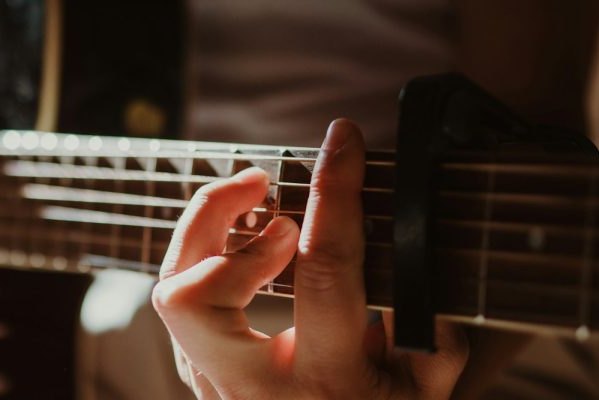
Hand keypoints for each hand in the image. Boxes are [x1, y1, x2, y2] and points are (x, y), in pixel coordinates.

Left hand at [153, 119, 467, 398]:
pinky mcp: (197, 375)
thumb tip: (404, 251)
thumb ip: (430, 328)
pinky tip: (247, 242)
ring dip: (204, 231)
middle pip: (187, 294)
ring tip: (258, 200)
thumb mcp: (428, 388)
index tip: (341, 140)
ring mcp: (213, 386)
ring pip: (169, 295)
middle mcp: (253, 390)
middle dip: (215, 222)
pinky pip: (181, 303)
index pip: (321, 272)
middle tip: (268, 189)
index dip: (333, 195)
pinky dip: (205, 257)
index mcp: (325, 384)